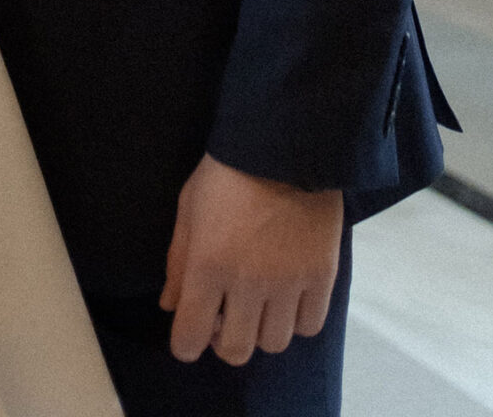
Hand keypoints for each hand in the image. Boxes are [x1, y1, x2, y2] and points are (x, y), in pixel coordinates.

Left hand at [160, 154, 342, 365]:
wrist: (283, 143)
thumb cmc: (227, 172)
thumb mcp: (188, 208)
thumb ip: (177, 262)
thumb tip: (170, 306)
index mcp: (207, 265)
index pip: (189, 337)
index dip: (185, 345)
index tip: (189, 337)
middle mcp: (247, 283)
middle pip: (235, 351)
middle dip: (224, 342)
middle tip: (226, 319)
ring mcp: (288, 282)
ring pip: (274, 343)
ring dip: (262, 330)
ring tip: (260, 304)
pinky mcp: (321, 276)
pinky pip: (310, 326)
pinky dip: (297, 319)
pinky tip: (289, 297)